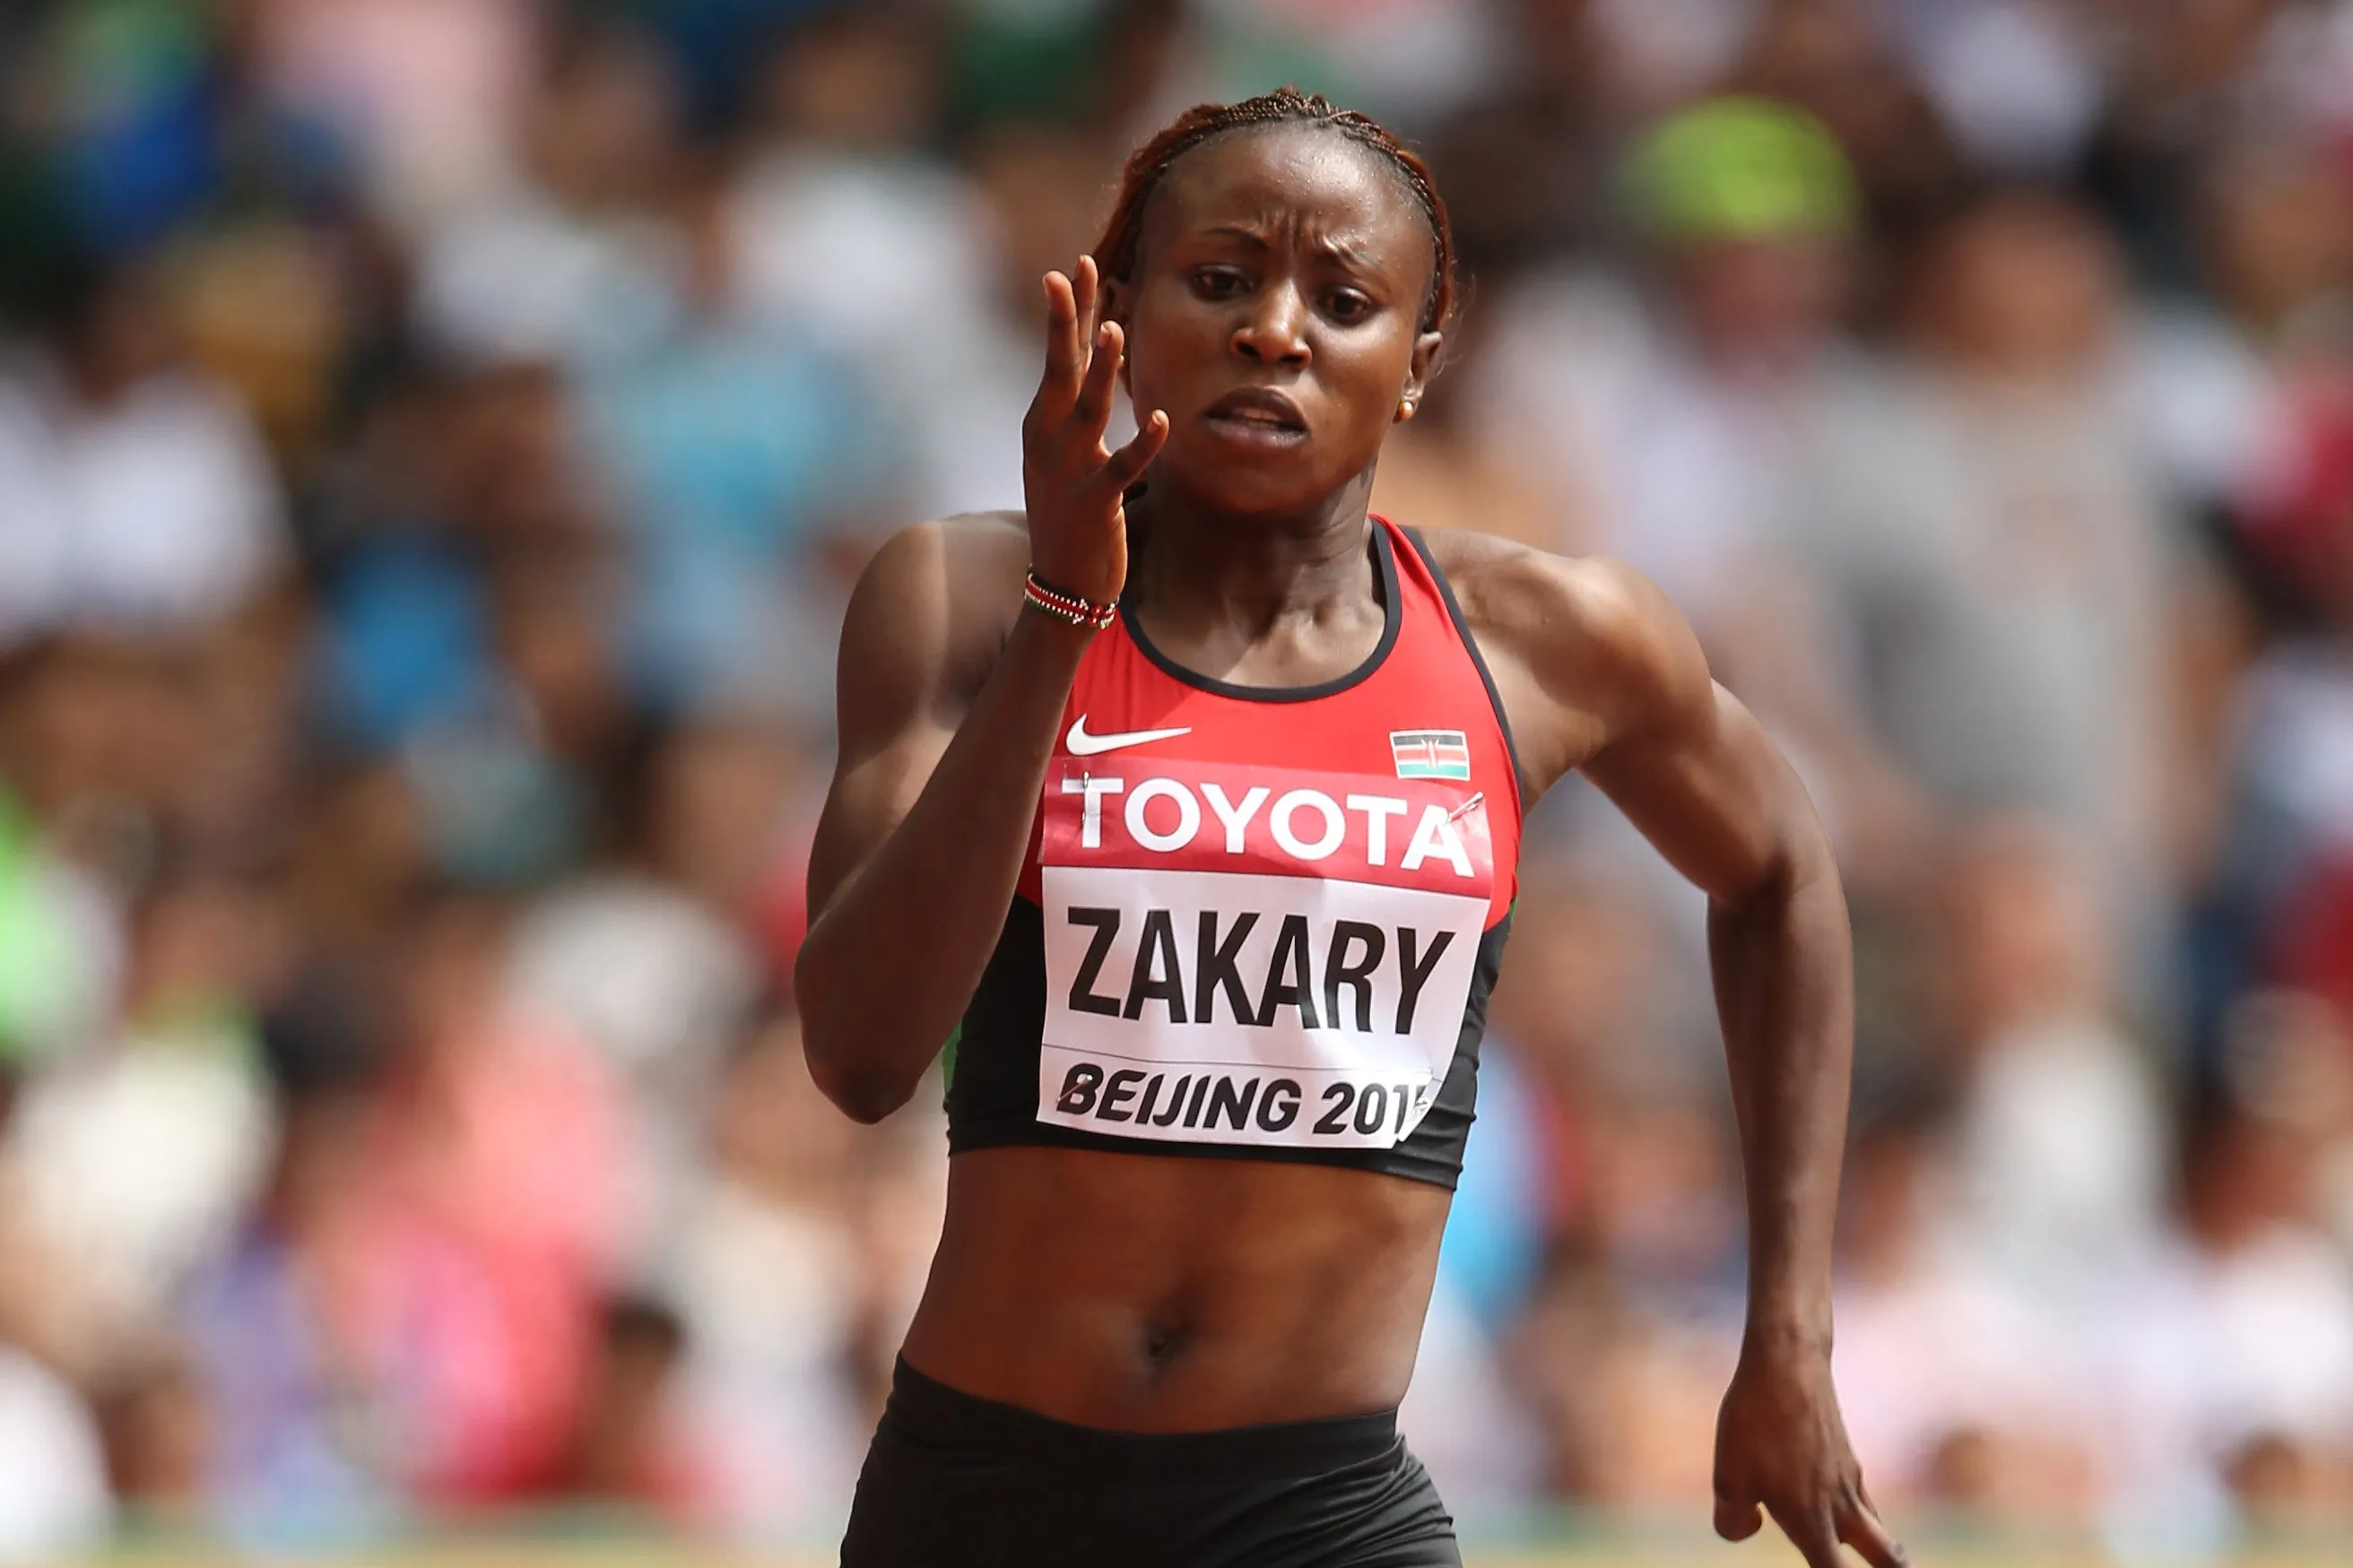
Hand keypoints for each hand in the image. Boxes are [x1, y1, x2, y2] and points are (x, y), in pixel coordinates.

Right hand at [1020, 255, 1167, 607]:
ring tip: (1117, 327)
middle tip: (1076, 269)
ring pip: (1086, 410)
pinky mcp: (1095, 505)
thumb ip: (1074, 412)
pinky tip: (1160, 419)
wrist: (1061, 586)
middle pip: (1060, 368)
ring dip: (1102, 369)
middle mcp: (1048, 440)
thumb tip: (1091, 366)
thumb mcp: (1064, 456)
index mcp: (1042, 425)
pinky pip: (1122, 469)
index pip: (1056, 358)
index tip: (1072, 267)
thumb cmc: (1070, 517)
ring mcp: (1068, 472)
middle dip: (1068, 318)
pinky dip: (1141, 444)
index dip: (1067, 313)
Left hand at [1714, 1337, 1906, 1567]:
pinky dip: (1858, 1513)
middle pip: (1888, 1556)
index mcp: (1811, 1520)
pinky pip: (1860, 1496)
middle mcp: (1839, 1505)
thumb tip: (1751, 1527)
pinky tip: (1837, 1507)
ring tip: (1874, 1555)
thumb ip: (1732, 1520)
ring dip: (1877, 1545)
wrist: (1788, 1364)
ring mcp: (1849, 1478)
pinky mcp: (1847, 1455)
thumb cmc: (1754, 1422)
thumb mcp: (1728, 1476)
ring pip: (1875, 1525)